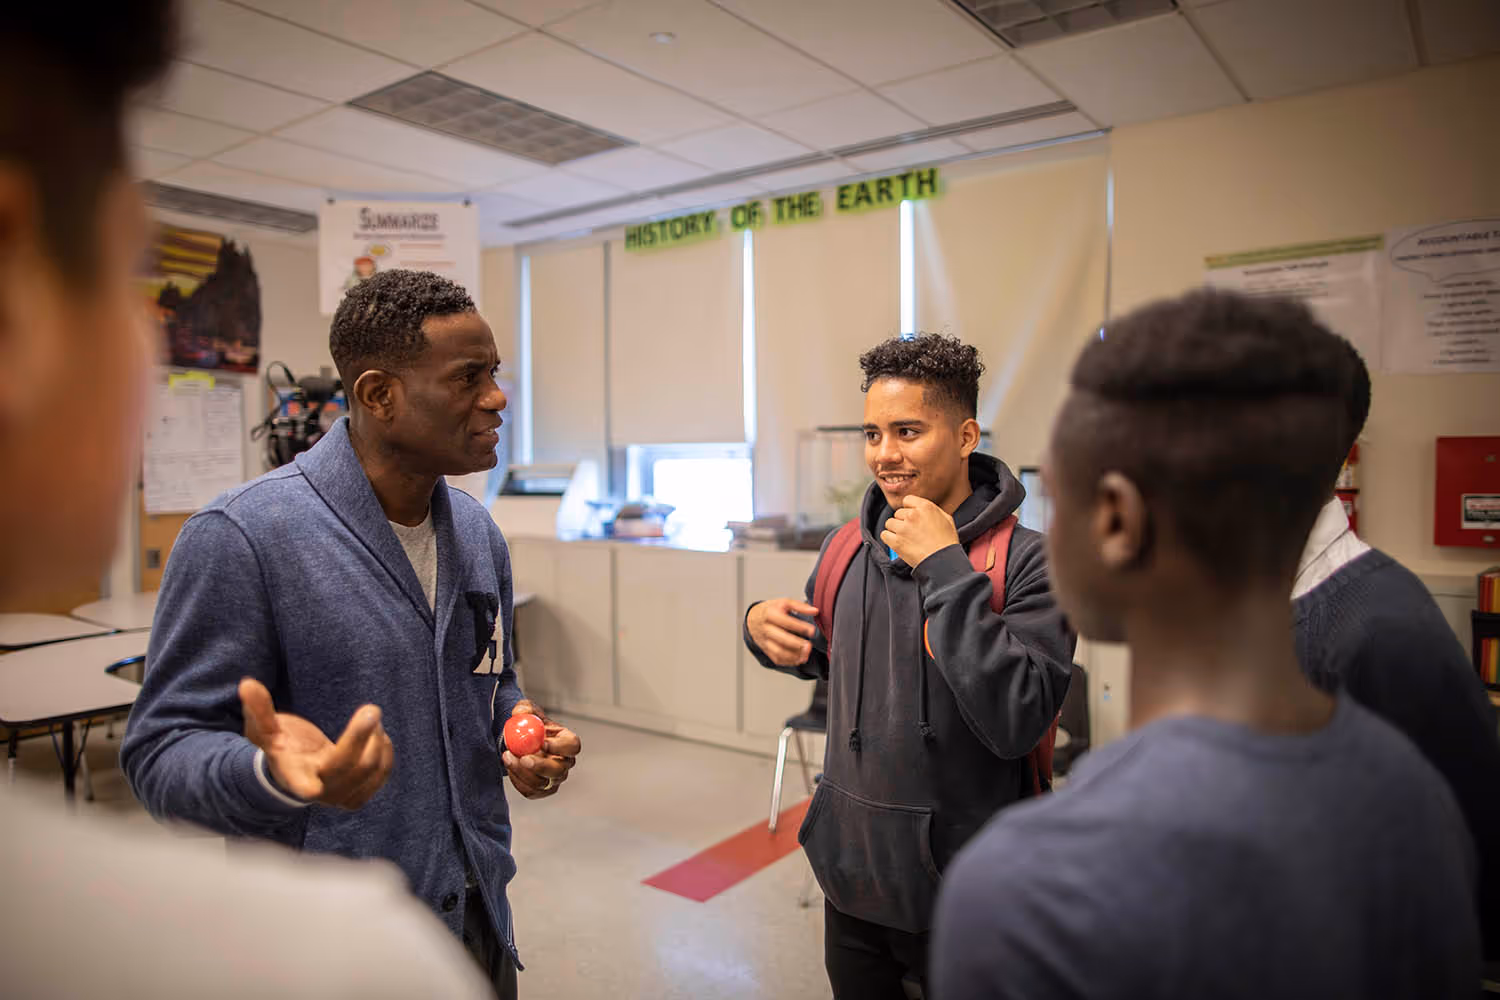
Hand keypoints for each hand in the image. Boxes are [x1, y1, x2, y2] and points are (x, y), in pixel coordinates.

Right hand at [239, 678, 392, 809]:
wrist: (291, 773)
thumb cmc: (276, 746)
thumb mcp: (263, 728)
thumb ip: (258, 708)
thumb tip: (247, 684)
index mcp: (290, 772)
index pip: (297, 783)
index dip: (303, 786)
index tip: (310, 789)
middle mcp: (315, 789)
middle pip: (345, 765)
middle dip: (360, 735)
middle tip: (372, 709)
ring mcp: (336, 796)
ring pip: (367, 771)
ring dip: (376, 741)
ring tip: (372, 719)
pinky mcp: (354, 797)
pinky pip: (379, 778)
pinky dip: (385, 754)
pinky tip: (379, 736)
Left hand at [502, 700, 579, 799]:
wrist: (519, 743)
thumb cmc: (528, 726)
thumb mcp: (526, 711)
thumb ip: (524, 709)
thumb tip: (521, 713)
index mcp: (567, 741)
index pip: (573, 746)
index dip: (561, 747)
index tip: (543, 743)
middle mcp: (565, 762)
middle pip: (559, 770)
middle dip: (541, 766)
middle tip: (523, 758)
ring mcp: (555, 779)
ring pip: (542, 783)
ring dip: (522, 772)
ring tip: (507, 757)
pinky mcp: (542, 790)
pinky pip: (531, 792)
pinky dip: (518, 781)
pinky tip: (510, 767)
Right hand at [747, 598, 818, 666]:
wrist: (753, 618)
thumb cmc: (771, 610)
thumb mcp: (783, 603)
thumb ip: (800, 606)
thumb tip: (815, 611)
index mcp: (770, 614)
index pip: (786, 622)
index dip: (800, 627)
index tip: (812, 631)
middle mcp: (766, 628)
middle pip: (781, 639)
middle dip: (797, 644)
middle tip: (809, 646)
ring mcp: (765, 641)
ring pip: (778, 652)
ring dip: (793, 655)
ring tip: (805, 654)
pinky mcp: (766, 650)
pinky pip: (777, 658)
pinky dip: (789, 661)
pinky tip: (798, 659)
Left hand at [882, 495, 959, 567]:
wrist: (944, 561)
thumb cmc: (947, 542)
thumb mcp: (947, 519)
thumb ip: (933, 510)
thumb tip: (923, 508)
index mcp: (925, 507)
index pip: (907, 500)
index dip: (909, 509)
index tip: (912, 518)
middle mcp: (912, 515)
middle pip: (898, 513)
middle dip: (903, 521)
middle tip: (912, 532)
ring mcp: (903, 528)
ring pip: (889, 523)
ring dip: (895, 530)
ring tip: (906, 538)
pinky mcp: (896, 542)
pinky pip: (884, 535)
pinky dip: (889, 539)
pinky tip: (898, 543)